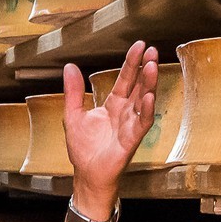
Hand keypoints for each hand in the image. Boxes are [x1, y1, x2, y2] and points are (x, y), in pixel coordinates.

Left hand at [62, 39, 157, 209]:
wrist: (86, 175)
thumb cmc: (83, 149)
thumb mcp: (73, 116)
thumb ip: (73, 93)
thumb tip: (69, 67)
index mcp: (113, 104)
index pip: (125, 79)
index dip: (132, 63)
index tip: (139, 46)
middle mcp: (125, 112)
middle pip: (138, 86)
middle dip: (145, 68)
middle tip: (150, 51)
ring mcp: (130, 124)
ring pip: (144, 100)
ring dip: (149, 84)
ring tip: (151, 67)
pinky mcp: (132, 139)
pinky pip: (142, 123)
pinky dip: (146, 110)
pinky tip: (149, 98)